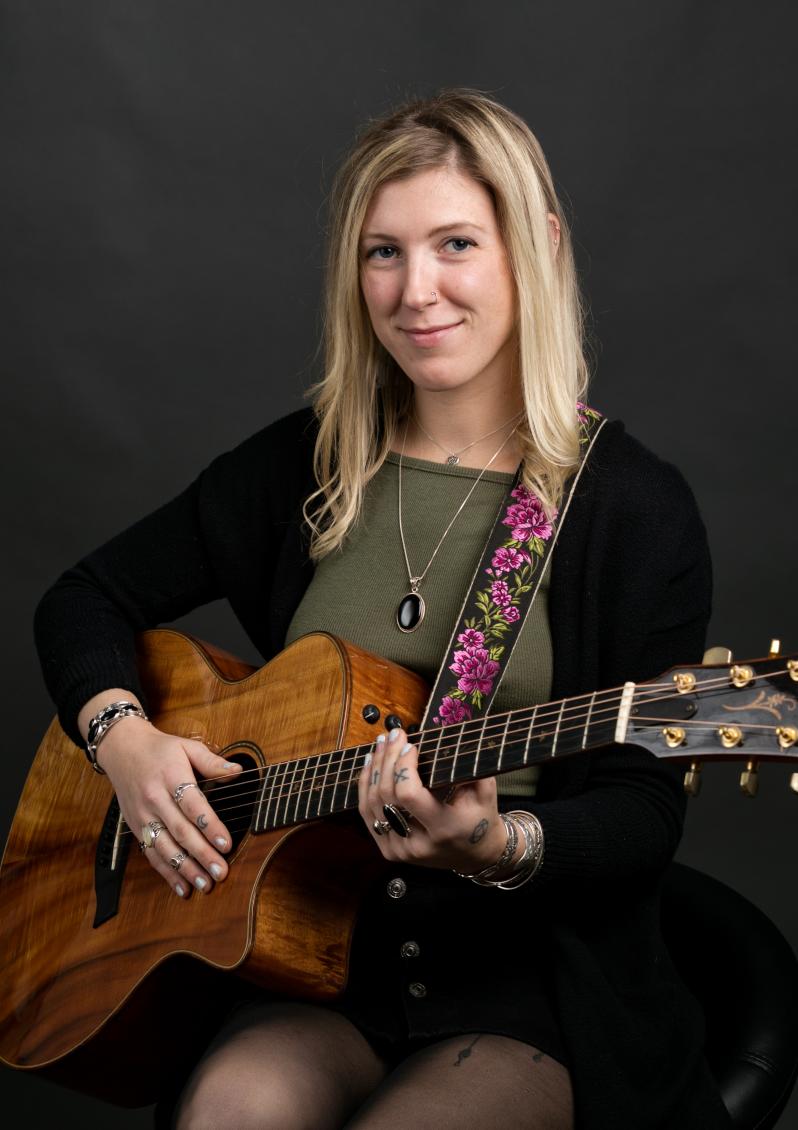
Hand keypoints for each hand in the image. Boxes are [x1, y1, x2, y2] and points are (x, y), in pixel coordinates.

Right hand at [96, 716, 242, 897]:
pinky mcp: (136, 828)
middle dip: (202, 854)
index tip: (227, 844)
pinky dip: (166, 873)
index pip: (192, 805)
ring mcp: (143, 816)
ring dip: (185, 869)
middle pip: (180, 831)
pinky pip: (151, 854)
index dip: (210, 826)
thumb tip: (238, 772)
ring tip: (205, 885)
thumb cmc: (160, 749)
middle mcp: (154, 799)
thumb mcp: (187, 747)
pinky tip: (182, 887)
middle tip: (222, 872)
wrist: (121, 750)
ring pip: (164, 848)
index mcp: (170, 777)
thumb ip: (212, 761)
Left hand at [357, 725, 507, 871]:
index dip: (404, 766)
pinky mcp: (389, 851)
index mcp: (445, 829)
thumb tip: (444, 736)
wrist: (475, 854)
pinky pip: (368, 815)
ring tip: (380, 745)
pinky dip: (366, 787)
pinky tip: (370, 766)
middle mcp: (419, 844)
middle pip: (388, 796)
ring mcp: (400, 851)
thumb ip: (468, 765)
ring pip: (373, 804)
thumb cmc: (481, 816)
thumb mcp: (485, 790)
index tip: (411, 745)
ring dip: (374, 769)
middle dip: (388, 759)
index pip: (409, 794)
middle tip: (394, 735)